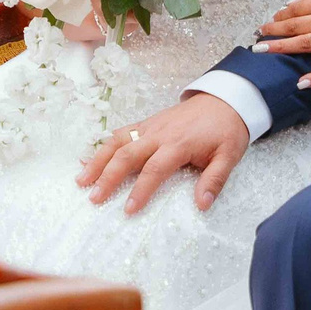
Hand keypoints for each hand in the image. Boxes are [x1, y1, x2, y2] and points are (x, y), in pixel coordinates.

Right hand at [76, 92, 251, 213]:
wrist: (226, 99)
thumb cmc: (226, 130)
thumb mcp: (229, 156)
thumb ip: (214, 180)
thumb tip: (202, 205)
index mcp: (178, 144)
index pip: (154, 170)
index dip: (140, 191)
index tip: (128, 210)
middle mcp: (159, 134)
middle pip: (127, 155)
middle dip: (108, 177)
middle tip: (94, 198)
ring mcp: (149, 126)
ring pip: (117, 142)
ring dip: (97, 161)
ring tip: (81, 180)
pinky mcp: (146, 123)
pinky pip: (120, 133)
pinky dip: (102, 145)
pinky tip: (86, 158)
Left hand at [255, 0, 310, 89]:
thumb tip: (294, 5)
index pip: (295, 8)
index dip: (280, 15)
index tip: (272, 19)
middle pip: (294, 26)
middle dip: (272, 30)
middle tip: (258, 35)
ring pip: (303, 45)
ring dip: (279, 47)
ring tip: (262, 49)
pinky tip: (300, 82)